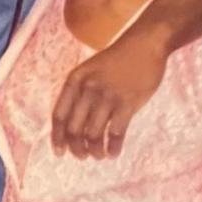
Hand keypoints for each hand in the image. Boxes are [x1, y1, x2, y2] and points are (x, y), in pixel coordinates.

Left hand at [51, 34, 168, 158]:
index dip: (57, 136)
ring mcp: (107, 96)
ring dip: (94, 150)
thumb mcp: (89, 70)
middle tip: (82, 156)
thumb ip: (79, 92)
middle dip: (76, 148)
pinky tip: (113, 153)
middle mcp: (88, 89)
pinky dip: (113, 148)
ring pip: (93, 134)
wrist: (143, 45)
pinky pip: (116, 133)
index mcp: (75, 80)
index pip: (59, 115)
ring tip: (98, 155)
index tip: (60, 151)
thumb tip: (71, 123)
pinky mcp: (128, 103)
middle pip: (74, 128)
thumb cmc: (116, 60)